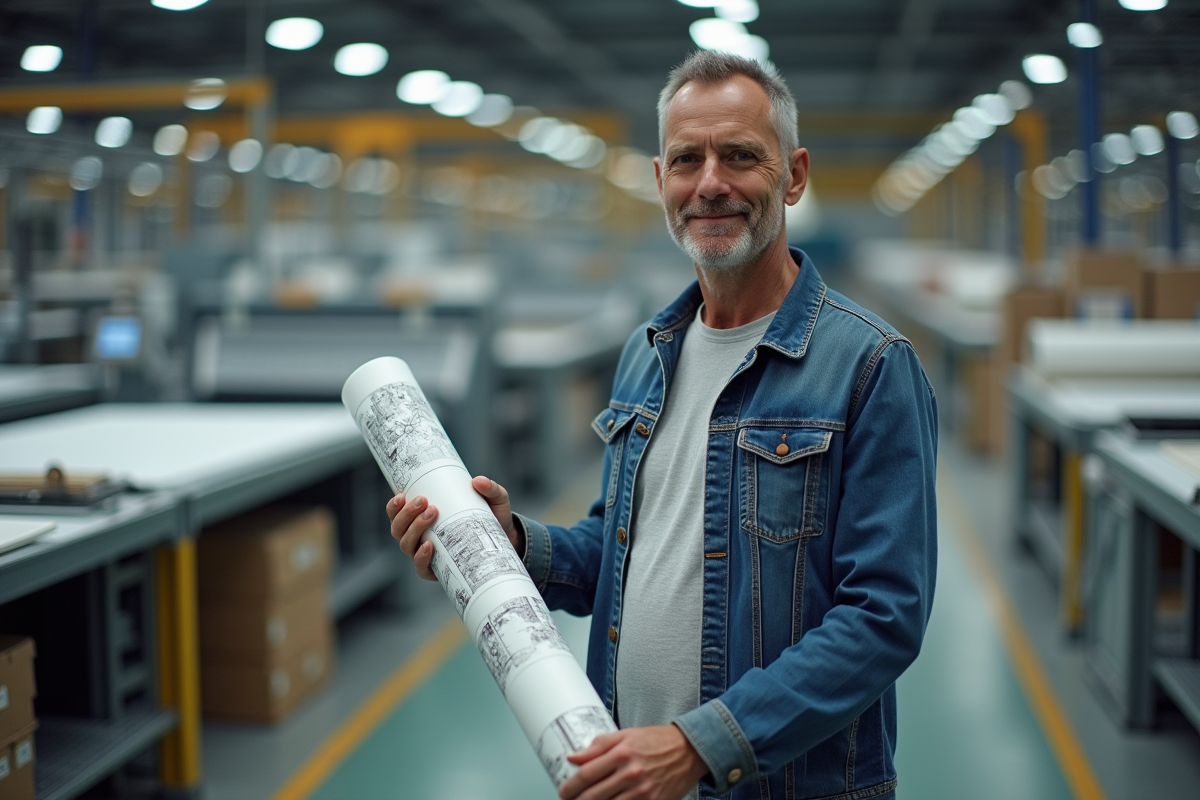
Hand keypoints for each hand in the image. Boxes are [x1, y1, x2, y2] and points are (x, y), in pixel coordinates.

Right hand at [385, 475, 522, 580]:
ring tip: (432, 515)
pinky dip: (421, 558)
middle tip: (424, 502)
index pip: (397, 514)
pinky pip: (421, 568)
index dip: (394, 507)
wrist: (506, 542)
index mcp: (422, 518)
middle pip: (398, 529)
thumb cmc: (491, 517)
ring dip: (414, 529)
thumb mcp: (495, 499)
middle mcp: (419, 537)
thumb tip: (478, 481)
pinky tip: (429, 546)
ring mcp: (427, 554)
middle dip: (407, 515)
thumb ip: (490, 488)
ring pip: (406, 545)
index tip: (401, 495)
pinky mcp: (437, 570)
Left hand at [559, 724, 708, 799]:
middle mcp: (630, 773)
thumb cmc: (657, 741)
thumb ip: (598, 746)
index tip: (563, 791)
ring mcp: (642, 791)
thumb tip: (573, 756)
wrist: (689, 751)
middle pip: (593, 796)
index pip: (586, 774)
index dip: (570, 786)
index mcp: (621, 753)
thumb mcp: (626, 735)